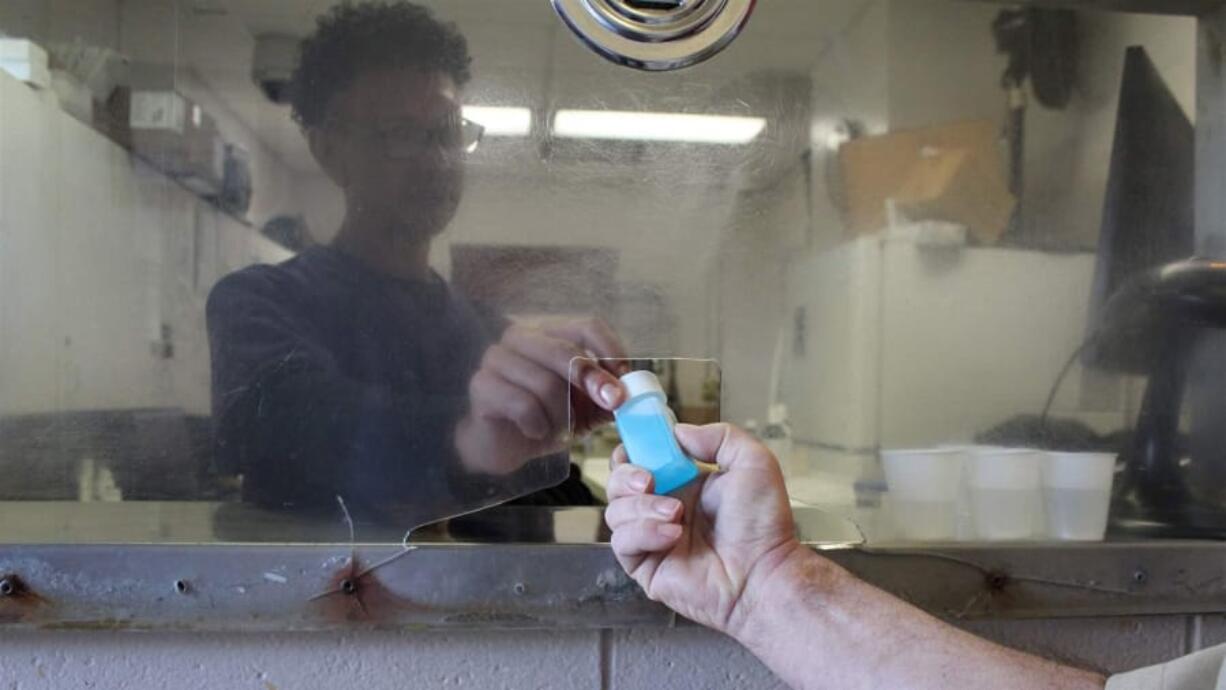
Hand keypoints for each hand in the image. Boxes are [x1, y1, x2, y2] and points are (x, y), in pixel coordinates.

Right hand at [456, 317, 627, 474]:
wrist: (504, 445)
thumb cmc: (547, 417)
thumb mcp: (587, 408)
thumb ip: (607, 396)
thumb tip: (629, 390)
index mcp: (550, 332)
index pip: (587, 326)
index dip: (610, 350)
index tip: (625, 377)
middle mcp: (521, 337)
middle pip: (565, 350)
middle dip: (593, 381)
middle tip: (612, 404)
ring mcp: (497, 358)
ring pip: (545, 382)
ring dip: (562, 415)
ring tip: (562, 429)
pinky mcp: (481, 384)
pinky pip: (522, 404)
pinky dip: (539, 424)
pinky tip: (537, 432)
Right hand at [604, 423, 805, 636]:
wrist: (763, 573)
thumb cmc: (764, 524)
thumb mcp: (753, 462)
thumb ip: (719, 436)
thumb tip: (679, 432)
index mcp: (683, 484)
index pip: (642, 459)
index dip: (635, 449)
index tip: (640, 443)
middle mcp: (663, 509)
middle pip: (618, 483)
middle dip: (625, 475)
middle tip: (648, 480)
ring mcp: (652, 538)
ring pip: (615, 512)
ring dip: (640, 507)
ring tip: (675, 513)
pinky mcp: (646, 566)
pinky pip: (622, 543)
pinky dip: (643, 533)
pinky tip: (672, 535)